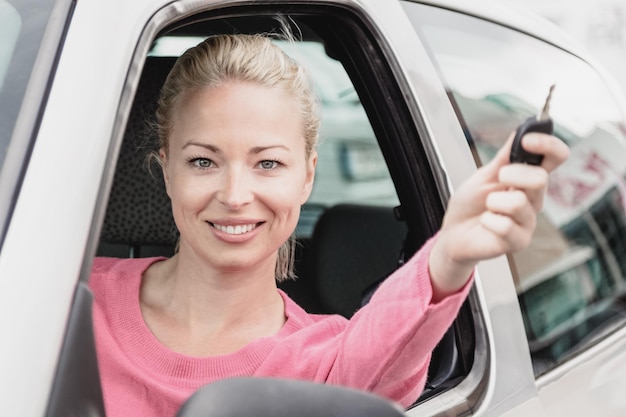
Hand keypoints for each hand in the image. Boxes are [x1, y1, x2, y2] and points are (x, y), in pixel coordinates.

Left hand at [428, 132, 569, 300]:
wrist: (454, 233)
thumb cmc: (470, 205)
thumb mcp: (484, 174)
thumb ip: (504, 156)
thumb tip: (521, 131)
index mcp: (528, 179)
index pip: (555, 157)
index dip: (548, 145)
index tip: (527, 140)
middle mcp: (534, 199)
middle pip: (540, 178)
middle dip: (512, 175)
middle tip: (497, 180)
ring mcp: (528, 221)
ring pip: (519, 202)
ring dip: (493, 202)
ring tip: (488, 209)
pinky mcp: (519, 241)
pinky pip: (505, 225)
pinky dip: (487, 221)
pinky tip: (485, 224)